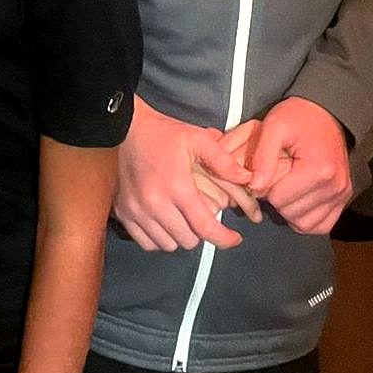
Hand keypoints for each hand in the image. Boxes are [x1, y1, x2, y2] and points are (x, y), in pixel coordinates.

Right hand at [113, 97, 254, 252]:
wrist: (124, 128)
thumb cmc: (164, 134)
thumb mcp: (197, 139)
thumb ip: (224, 161)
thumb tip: (250, 180)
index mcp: (177, 187)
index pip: (205, 228)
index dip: (224, 239)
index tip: (234, 239)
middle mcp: (155, 204)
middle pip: (188, 240)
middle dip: (201, 233)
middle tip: (203, 217)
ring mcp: (136, 211)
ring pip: (167, 244)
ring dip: (180, 236)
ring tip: (183, 220)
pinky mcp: (122, 213)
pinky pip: (146, 242)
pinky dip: (158, 239)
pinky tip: (164, 223)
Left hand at [249, 97, 352, 234]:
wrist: (327, 112)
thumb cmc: (298, 117)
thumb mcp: (274, 126)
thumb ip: (262, 156)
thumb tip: (254, 187)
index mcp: (318, 170)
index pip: (278, 199)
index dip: (266, 186)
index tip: (267, 170)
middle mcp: (335, 187)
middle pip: (290, 213)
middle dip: (277, 198)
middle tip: (277, 177)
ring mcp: (342, 195)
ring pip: (304, 224)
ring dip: (290, 210)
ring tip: (287, 187)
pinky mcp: (344, 199)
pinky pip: (321, 225)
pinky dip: (306, 217)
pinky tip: (299, 199)